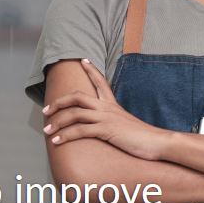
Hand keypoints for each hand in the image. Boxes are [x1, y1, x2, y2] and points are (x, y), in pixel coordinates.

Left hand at [42, 59, 166, 160]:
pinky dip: (66, 136)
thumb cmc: (143, 136)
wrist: (156, 141)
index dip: (90, 70)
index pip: (100, 82)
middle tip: (46, 109)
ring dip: (57, 121)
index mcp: (113, 104)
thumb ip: (115, 122)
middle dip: (59, 102)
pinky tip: (56, 142)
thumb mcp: (126, 124)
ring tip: (46, 130)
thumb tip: (108, 127)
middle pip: (78, 96)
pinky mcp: (107, 130)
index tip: (83, 60)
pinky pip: (80, 131)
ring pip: (75, 113)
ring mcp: (106, 118)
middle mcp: (108, 108)